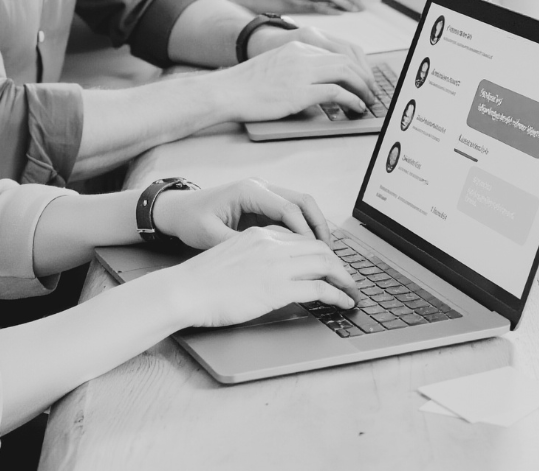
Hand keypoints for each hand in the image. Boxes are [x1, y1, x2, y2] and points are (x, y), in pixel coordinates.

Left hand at [152, 177, 334, 247]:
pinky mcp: (263, 204)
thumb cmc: (192, 221)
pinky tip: (307, 249)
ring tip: (324, 252)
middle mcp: (261, 187)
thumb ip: (241, 245)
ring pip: (301, 206)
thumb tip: (269, 261)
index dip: (305, 232)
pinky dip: (302, 229)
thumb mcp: (212, 237)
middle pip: (303, 202)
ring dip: (314, 227)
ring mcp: (264, 194)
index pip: (289, 209)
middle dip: (319, 226)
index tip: (315, 254)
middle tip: (330, 252)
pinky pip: (291, 214)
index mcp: (250, 191)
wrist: (177, 211)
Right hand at [162, 226, 355, 328]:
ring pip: (326, 264)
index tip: (329, 265)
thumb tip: (269, 274)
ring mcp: (277, 265)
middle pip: (320, 248)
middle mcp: (273, 245)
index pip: (301, 238)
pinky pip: (320, 288)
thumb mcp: (231, 258)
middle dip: (339, 264)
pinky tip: (344, 302)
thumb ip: (254, 259)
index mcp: (260, 235)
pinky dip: (338, 295)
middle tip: (349, 279)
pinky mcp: (278, 288)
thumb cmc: (200, 281)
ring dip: (345, 279)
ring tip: (353, 292)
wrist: (184, 290)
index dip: (321, 252)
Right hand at [207, 41, 375, 120]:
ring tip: (368, 99)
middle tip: (372, 90)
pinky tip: (356, 107)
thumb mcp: (275, 67)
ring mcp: (302, 72)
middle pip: (346, 60)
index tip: (362, 78)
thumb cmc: (244, 85)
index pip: (336, 52)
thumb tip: (316, 84)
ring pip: (346, 72)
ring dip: (362, 87)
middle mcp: (302, 54)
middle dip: (364, 76)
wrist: (225, 91)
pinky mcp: (300, 91)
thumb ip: (296, 68)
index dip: (354, 66)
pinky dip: (352, 99)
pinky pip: (336, 92)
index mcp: (297, 46)